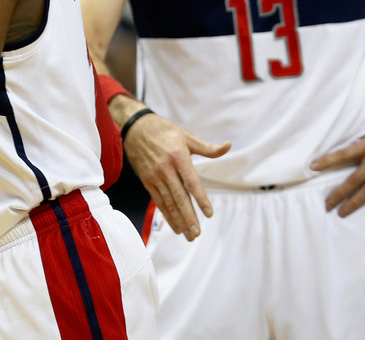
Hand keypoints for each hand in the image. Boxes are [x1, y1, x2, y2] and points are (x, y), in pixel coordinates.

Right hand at [124, 112, 229, 240]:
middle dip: (188, 217)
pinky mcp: (147, 181)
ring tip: (188, 234)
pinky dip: (167, 215)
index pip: (191, 182)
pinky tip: (175, 226)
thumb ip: (208, 147)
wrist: (136, 128)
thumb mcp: (187, 136)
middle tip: (197, 233)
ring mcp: (155, 176)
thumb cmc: (165, 132)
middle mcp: (166, 169)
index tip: (209, 213)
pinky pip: (158, 201)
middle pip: (179, 197)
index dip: (200, 198)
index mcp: (178, 157)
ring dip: (178, 220)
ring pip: (168, 202)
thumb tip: (228, 146)